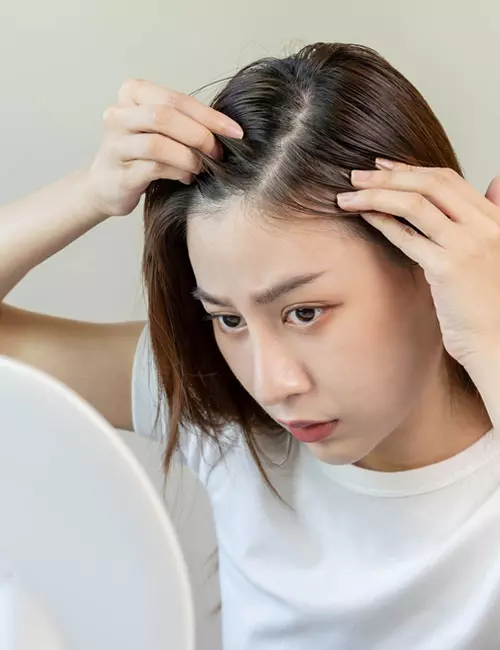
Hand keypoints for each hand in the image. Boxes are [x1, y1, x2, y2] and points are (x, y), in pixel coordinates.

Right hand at [86, 78, 243, 216]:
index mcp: (132, 93)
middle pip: (164, 117)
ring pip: (158, 144)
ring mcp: (114, 144)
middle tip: (218, 152)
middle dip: (199, 135)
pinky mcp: (118, 173)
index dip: (209, 116)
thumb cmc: (141, 153)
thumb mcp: (160, 129)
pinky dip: (178, 172)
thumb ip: (184, 121)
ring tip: (202, 167)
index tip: (236, 131)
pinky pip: (154, 169)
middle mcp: (117, 114)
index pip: (176, 99)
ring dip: (189, 157)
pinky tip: (187, 177)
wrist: (107, 185)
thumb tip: (228, 129)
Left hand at [336, 160, 499, 373]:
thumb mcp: (499, 251)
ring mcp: (467, 246)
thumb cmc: (491, 304)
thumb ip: (494, 215)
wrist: (498, 342)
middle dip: (388, 175)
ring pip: (415, 203)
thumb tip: (495, 182)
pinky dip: (382, 222)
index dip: (410, 168)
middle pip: (430, 183)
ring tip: (349, 196)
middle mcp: (484, 226)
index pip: (448, 179)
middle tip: (357, 176)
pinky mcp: (448, 269)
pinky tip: (364, 217)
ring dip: (377, 194)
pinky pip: (407, 236)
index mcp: (495, 219)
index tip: (382, 166)